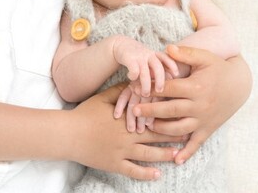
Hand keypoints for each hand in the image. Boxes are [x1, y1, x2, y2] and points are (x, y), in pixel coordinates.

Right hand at [69, 83, 186, 179]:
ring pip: (148, 154)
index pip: (152, 117)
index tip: (180, 115)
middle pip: (155, 136)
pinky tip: (157, 174)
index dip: (167, 116)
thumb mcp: (102, 98)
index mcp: (126, 119)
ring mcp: (122, 152)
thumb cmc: (84, 114)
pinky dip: (146, 173)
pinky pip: (133, 171)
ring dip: (164, 155)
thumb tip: (135, 84)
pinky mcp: (114, 164)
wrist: (68, 134)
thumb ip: (120, 92)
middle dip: (172, 136)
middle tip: (188, 135)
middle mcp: (127, 136)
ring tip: (177, 155)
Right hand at [112, 37, 178, 95]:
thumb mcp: (149, 60)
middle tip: (160, 91)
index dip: (172, 65)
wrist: (121, 45)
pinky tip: (131, 78)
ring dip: (146, 85)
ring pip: (145, 73)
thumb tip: (169, 82)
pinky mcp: (129, 58)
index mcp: (155, 55)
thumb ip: (157, 70)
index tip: (176, 75)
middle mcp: (149, 55)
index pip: (167, 58)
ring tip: (145, 94)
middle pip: (158, 67)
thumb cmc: (139, 57)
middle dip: (160, 80)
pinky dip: (133, 77)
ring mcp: (139, 56)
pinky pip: (134, 71)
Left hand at [113, 84, 157, 132]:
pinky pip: (155, 104)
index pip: (124, 95)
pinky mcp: (161, 90)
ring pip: (144, 105)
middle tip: (130, 130)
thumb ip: (133, 97)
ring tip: (140, 130)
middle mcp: (141, 86)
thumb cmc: (151, 84)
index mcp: (133, 85)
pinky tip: (149, 124)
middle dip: (131, 117)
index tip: (116, 116)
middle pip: (133, 103)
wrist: (168, 71)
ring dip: (141, 119)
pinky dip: (151, 114)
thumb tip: (121, 110)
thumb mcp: (141, 87)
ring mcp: (151, 88)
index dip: (119, 105)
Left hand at [133, 45, 251, 163]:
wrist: (240, 84)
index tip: (136, 88)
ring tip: (146, 126)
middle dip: (151, 111)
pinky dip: (187, 153)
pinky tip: (175, 159)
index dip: (152, 88)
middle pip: (171, 110)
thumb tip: (167, 49)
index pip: (170, 89)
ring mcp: (204, 119)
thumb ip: (185, 53)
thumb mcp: (204, 57)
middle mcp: (200, 105)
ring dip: (162, 130)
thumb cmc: (217, 68)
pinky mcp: (209, 128)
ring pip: (180, 129)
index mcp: (197, 87)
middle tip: (133, 110)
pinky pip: (197, 143)